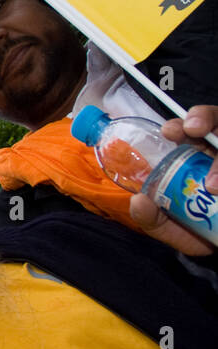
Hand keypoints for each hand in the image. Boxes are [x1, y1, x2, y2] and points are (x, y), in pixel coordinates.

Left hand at [129, 105, 217, 255]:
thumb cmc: (196, 230)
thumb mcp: (168, 227)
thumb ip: (150, 217)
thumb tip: (139, 200)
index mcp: (194, 157)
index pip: (188, 130)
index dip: (181, 124)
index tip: (169, 132)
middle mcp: (216, 153)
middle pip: (215, 122)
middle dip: (204, 118)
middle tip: (192, 130)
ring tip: (212, 186)